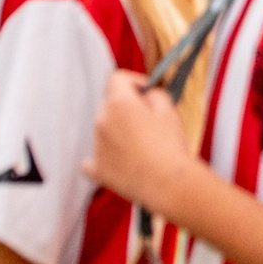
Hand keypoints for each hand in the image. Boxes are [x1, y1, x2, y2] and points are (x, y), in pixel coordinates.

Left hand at [87, 73, 199, 214]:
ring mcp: (97, 147)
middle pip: (108, 104)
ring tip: (141, 147)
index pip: (117, 79)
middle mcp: (102, 122)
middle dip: (125, 107)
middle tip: (148, 121)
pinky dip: (102, 158)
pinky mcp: (98, 170)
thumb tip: (146, 96)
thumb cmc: (171, 146)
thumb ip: (154, 94)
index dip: (134, 82)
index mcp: (119, 104)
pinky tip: (117, 162)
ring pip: (103, 130)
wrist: (169, 184)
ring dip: (117, 132)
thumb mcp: (169, 110)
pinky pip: (91, 161)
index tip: (147, 93)